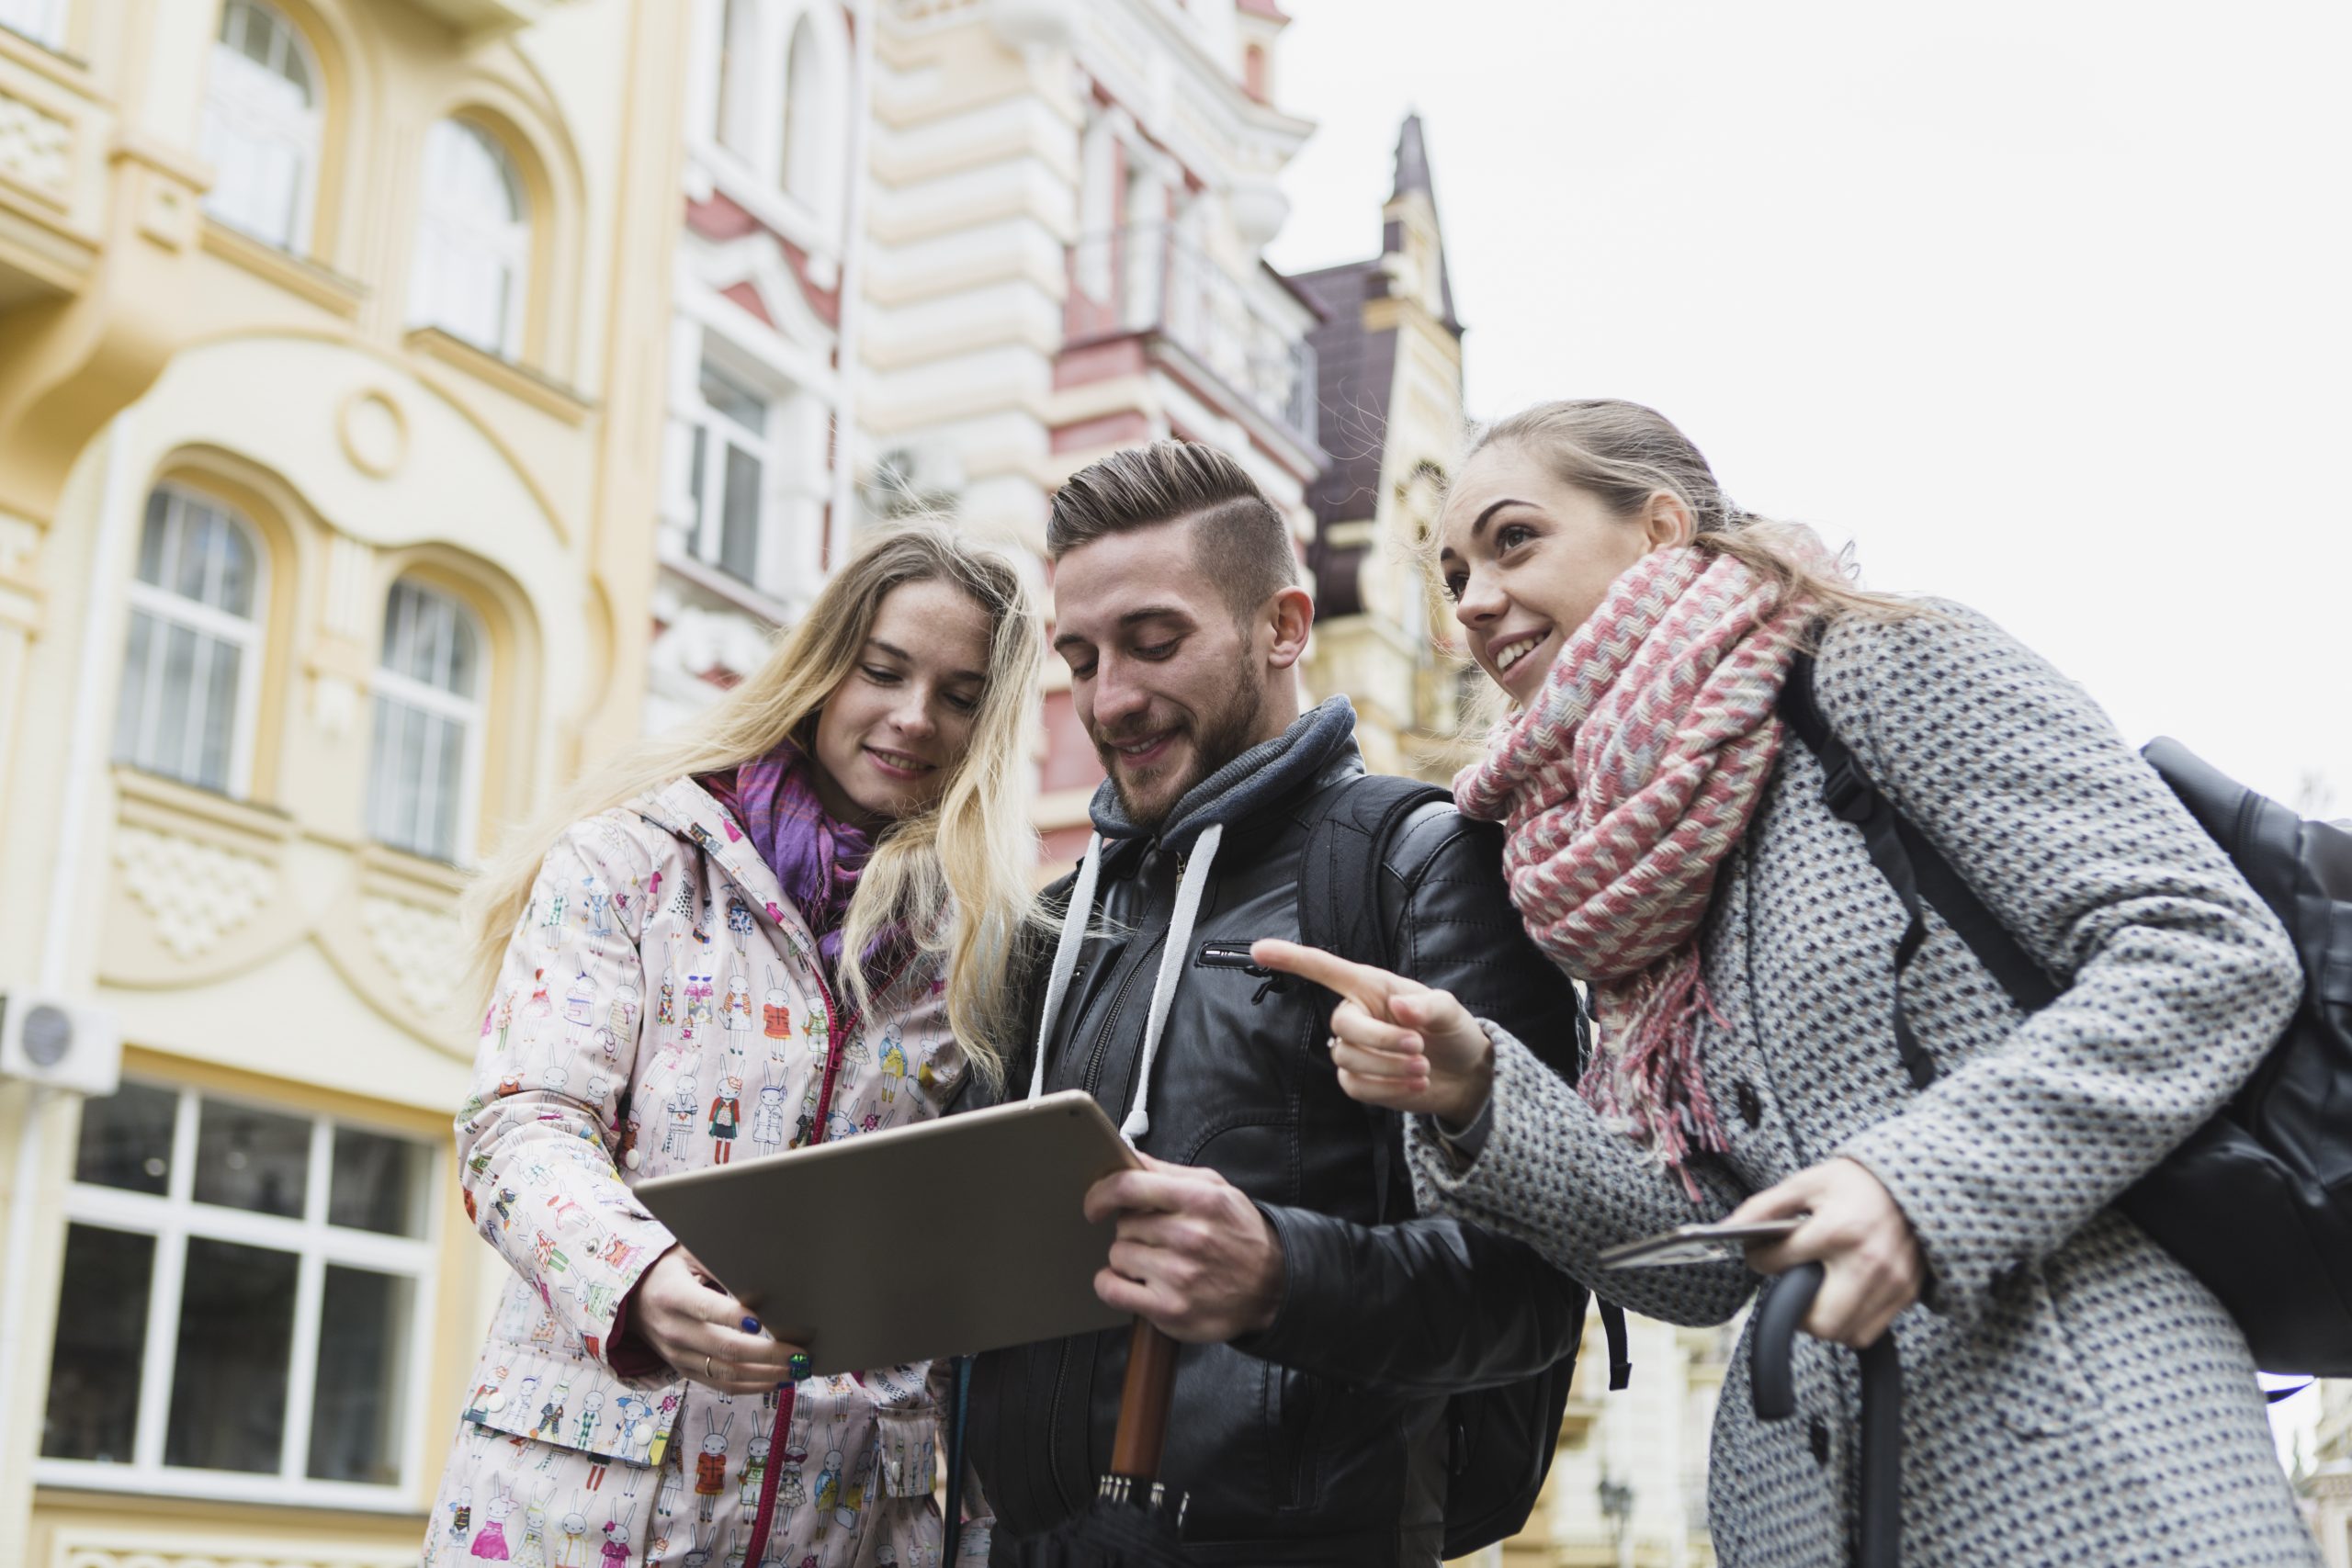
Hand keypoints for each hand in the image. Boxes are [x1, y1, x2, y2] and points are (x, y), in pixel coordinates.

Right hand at [631, 1246, 807, 1392]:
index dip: (734, 1317)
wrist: (633, 1300)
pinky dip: (751, 1386)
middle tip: (800, 1354)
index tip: (764, 1322)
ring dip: (765, 1375)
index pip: (706, 1309)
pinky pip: (720, 1385)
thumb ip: (717, 1260)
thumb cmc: (670, 1270)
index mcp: (673, 1296)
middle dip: (767, 1354)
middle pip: (724, 1348)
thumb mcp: (687, 1254)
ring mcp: (678, 1356)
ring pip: (726, 1373)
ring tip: (797, 1370)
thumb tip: (759, 1268)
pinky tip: (777, 1380)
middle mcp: (673, 1330)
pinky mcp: (684, 1371)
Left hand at [1084, 1153, 1284, 1342]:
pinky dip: (1112, 1285)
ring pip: (1117, 1255)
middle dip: (1133, 1230)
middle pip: (1124, 1225)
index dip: (1101, 1193)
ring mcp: (1179, 1275)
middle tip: (1157, 1239)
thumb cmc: (1240, 1234)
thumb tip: (1126, 1157)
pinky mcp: (1170, 1309)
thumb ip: (1168, 1172)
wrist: (1272, 1286)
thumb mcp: (1216, 1189)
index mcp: (1199, 1199)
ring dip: (1128, 1258)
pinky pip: (1113, 1290)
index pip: (1129, 1186)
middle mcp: (1190, 1236)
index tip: (1095, 1204)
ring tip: (1157, 1262)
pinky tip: (1130, 1282)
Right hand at [1249, 939, 1494, 1123]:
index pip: (1324, 969)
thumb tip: (1400, 1007)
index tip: (1258, 949)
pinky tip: (1414, 1084)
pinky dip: (1388, 1088)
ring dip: (1389, 1067)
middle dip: (1380, 1040)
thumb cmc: (1452, 1032)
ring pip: (1349, 1060)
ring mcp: (1353, 1050)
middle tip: (1419, 1047)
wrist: (1463, 1075)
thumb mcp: (1451, 1011)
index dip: (1291, 958)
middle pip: (1342, 1025)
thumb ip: (1428, 1006)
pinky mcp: (1358, 1082)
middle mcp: (1356, 1014)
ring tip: (1423, 1068)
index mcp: (1371, 986)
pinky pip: (1356, 1087)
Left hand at [1732, 1159, 1922, 1348]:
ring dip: (1821, 1320)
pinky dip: (1848, 1324)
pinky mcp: (1908, 1293)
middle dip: (1794, 1311)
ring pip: (1844, 1333)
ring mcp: (1892, 1282)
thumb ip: (1763, 1207)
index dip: (1758, 1259)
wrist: (1917, 1179)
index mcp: (1838, 1230)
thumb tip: (1726, 1229)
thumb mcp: (1806, 1183)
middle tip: (1790, 1287)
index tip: (1761, 1254)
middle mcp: (1868, 1262)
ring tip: (1814, 1292)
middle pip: (1819, 1321)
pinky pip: (1869, 1331)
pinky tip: (1840, 1297)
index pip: (1779, 1264)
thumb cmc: (1856, 1181)